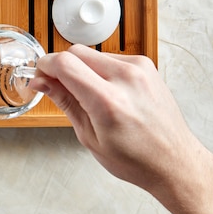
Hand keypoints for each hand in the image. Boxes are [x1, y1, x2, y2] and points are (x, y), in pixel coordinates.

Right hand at [29, 44, 203, 193]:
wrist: (174, 161)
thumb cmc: (135, 159)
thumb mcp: (89, 137)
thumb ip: (65, 102)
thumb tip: (42, 82)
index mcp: (108, 102)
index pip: (65, 64)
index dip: (44, 67)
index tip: (39, 77)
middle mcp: (126, 79)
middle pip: (76, 52)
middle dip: (60, 66)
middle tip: (56, 86)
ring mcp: (139, 69)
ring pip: (92, 53)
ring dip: (80, 68)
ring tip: (86, 95)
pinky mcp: (146, 65)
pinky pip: (110, 58)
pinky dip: (99, 69)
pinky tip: (104, 90)